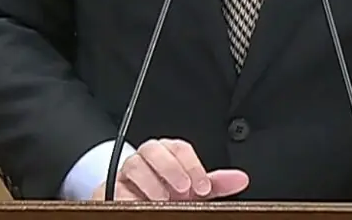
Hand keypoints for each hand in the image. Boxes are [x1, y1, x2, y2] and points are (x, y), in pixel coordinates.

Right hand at [91, 138, 248, 201]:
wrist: (138, 202)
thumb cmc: (169, 191)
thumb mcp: (193, 189)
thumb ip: (214, 183)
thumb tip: (241, 179)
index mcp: (169, 152)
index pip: (180, 148)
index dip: (192, 166)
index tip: (202, 187)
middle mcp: (147, 157)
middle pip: (154, 149)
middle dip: (170, 169)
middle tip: (183, 191)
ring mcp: (127, 170)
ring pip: (134, 164)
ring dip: (151, 183)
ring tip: (162, 200)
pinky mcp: (110, 187)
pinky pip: (116, 186)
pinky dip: (130, 196)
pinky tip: (142, 204)